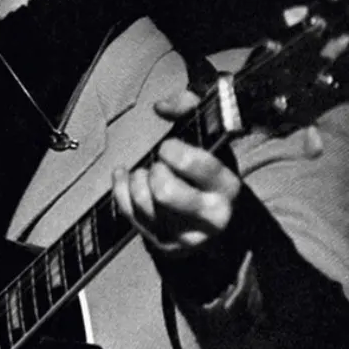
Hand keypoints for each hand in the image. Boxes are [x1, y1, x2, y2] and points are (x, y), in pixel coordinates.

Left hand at [111, 89, 241, 258]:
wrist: (214, 223)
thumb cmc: (208, 175)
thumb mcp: (211, 142)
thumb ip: (190, 110)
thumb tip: (161, 106)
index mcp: (227, 187)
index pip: (197, 165)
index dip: (175, 151)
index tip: (169, 148)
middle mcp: (209, 216)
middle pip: (164, 191)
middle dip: (155, 171)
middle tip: (160, 166)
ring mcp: (183, 235)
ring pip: (143, 202)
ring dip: (139, 180)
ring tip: (148, 174)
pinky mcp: (160, 243)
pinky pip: (127, 211)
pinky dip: (121, 188)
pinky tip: (126, 177)